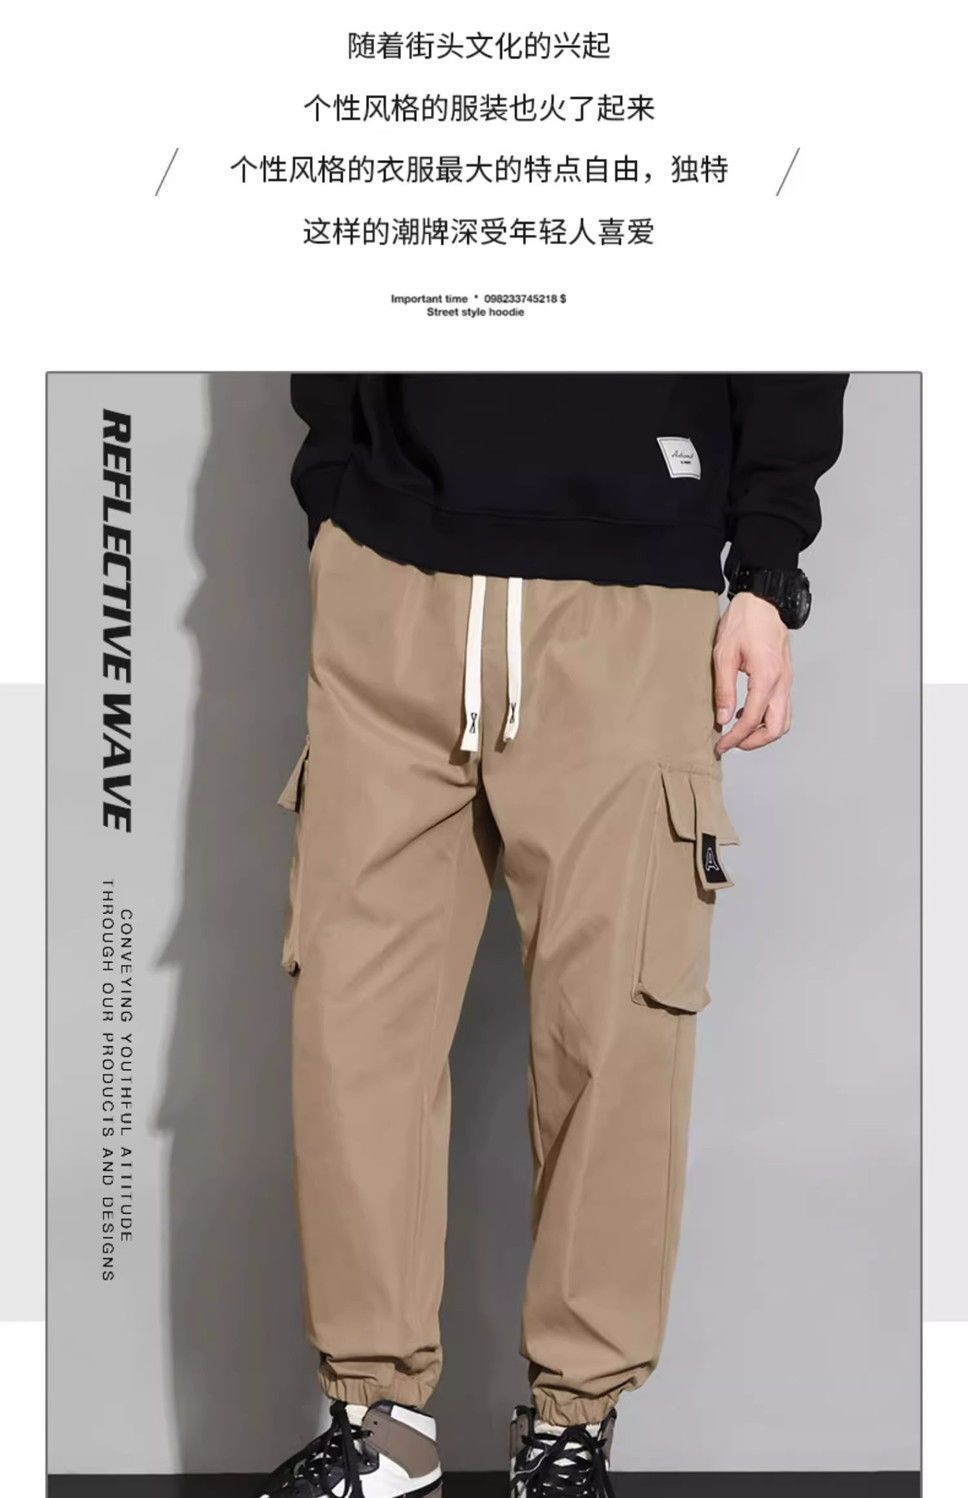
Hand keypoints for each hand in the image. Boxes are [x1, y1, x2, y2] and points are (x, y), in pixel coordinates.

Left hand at [714, 592, 792, 753]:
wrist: (763, 602)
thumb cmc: (743, 622)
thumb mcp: (723, 654)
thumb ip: (724, 689)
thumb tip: (723, 718)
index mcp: (767, 677)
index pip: (752, 720)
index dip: (735, 738)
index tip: (721, 745)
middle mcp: (782, 682)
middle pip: (777, 728)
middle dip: (754, 742)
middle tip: (732, 743)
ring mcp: (787, 680)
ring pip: (784, 720)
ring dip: (763, 731)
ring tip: (739, 731)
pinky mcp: (786, 677)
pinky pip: (782, 707)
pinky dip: (767, 717)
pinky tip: (747, 712)